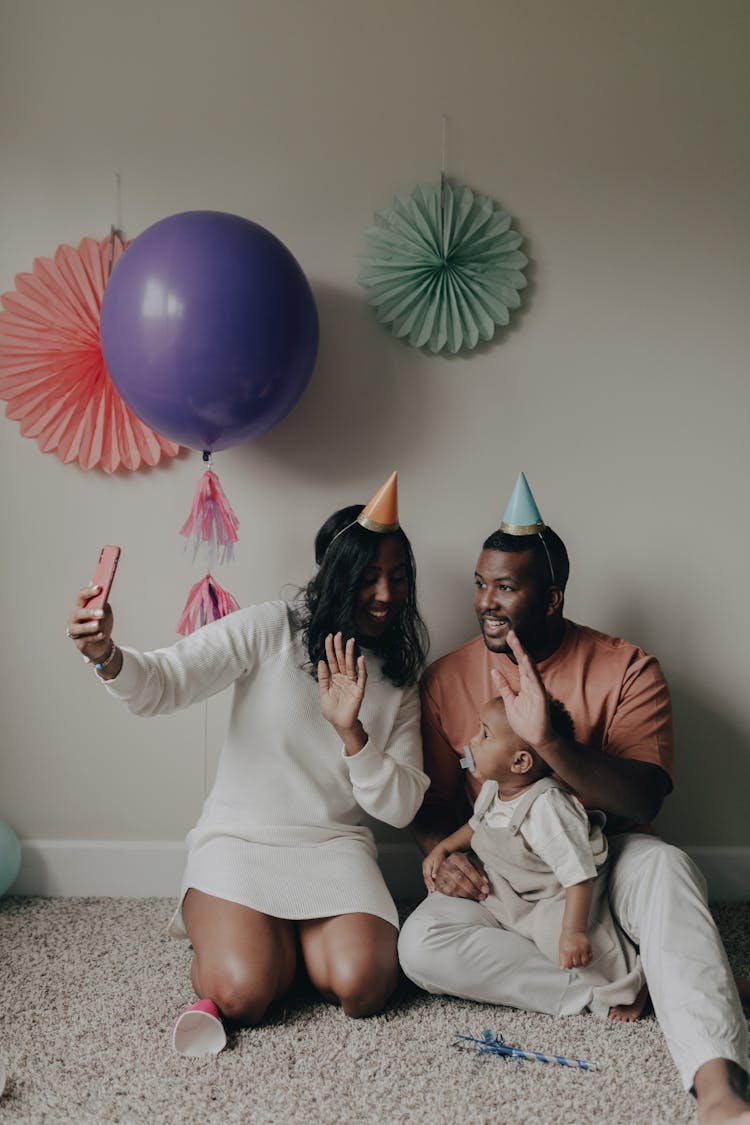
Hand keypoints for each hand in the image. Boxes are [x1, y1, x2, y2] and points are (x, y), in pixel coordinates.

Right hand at [66, 585, 113, 662]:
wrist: (102, 642)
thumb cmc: (103, 623)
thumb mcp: (106, 611)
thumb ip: (104, 603)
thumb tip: (103, 595)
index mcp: (80, 606)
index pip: (81, 596)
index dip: (89, 591)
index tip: (99, 588)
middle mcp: (73, 617)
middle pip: (78, 612)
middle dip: (90, 612)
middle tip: (101, 613)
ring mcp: (74, 630)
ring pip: (77, 628)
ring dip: (88, 626)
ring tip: (98, 625)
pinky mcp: (78, 641)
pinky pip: (85, 639)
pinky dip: (94, 636)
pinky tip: (102, 634)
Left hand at [318, 632, 366, 736]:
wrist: (340, 724)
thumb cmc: (332, 711)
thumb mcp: (323, 693)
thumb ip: (323, 678)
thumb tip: (321, 662)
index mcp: (335, 679)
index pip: (332, 661)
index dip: (330, 649)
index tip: (329, 637)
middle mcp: (344, 678)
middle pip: (341, 660)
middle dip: (339, 647)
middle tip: (339, 634)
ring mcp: (352, 683)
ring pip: (351, 665)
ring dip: (351, 653)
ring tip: (350, 641)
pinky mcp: (359, 690)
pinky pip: (361, 677)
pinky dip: (361, 668)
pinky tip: (360, 659)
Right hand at [422, 845, 449, 892]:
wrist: (439, 850)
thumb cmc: (439, 855)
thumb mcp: (438, 861)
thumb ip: (436, 869)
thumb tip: (434, 876)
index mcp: (426, 865)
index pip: (427, 876)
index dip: (430, 883)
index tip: (433, 889)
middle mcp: (424, 867)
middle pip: (426, 879)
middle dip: (428, 887)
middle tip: (431, 894)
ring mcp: (425, 869)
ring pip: (426, 879)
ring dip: (428, 886)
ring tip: (430, 894)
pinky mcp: (428, 870)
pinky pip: (428, 878)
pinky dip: (429, 884)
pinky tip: (430, 889)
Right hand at [431, 852, 488, 900]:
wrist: (446, 867)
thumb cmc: (462, 866)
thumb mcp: (471, 863)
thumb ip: (479, 871)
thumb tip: (485, 883)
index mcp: (456, 857)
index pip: (468, 869)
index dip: (478, 880)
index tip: (486, 889)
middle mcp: (447, 864)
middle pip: (461, 879)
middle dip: (473, 889)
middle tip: (482, 896)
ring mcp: (441, 874)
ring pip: (455, 887)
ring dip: (468, 895)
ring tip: (477, 898)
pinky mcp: (438, 884)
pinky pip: (449, 893)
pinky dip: (460, 897)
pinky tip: (467, 898)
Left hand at [490, 629, 552, 749]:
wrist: (536, 738)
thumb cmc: (525, 721)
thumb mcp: (509, 701)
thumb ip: (504, 686)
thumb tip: (494, 671)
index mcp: (526, 684)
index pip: (520, 663)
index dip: (515, 649)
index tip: (509, 636)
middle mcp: (532, 684)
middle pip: (525, 661)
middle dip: (518, 647)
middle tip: (511, 633)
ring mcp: (537, 690)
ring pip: (530, 668)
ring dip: (524, 655)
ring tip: (517, 642)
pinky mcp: (541, 698)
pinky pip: (536, 682)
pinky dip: (531, 671)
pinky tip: (526, 661)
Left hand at [559, 930, 592, 969]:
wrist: (573, 930)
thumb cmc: (566, 939)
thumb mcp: (561, 948)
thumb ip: (562, 959)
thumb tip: (563, 968)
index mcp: (567, 952)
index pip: (569, 965)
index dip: (569, 966)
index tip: (569, 965)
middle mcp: (575, 951)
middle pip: (577, 965)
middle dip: (576, 965)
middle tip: (575, 962)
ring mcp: (582, 949)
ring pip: (585, 963)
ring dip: (583, 963)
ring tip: (580, 960)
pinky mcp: (588, 947)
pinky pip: (590, 957)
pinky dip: (588, 960)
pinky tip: (585, 958)